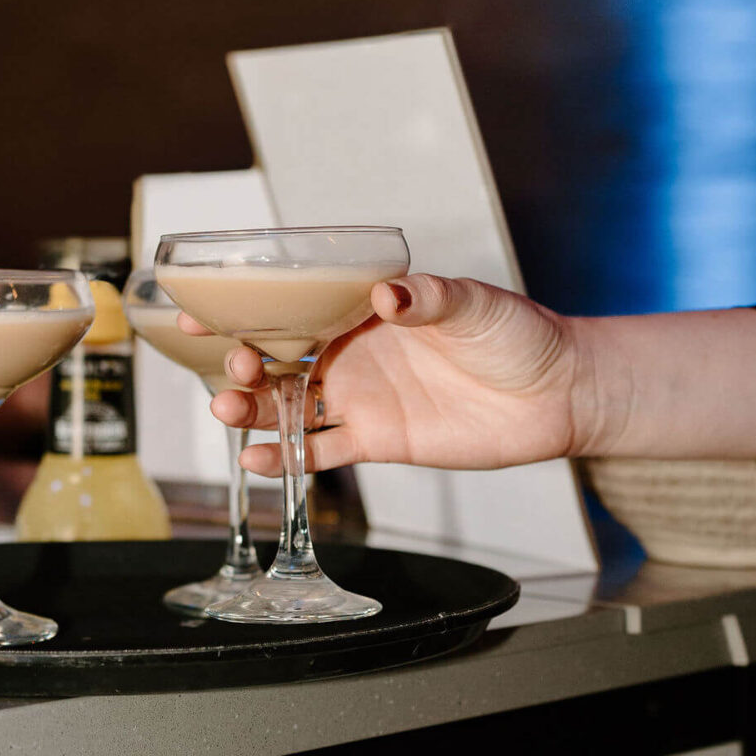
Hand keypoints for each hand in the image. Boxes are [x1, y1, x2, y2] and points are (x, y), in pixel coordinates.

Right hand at [196, 276, 583, 474]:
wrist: (556, 392)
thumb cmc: (518, 334)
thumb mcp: (475, 304)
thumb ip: (428, 299)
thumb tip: (389, 295)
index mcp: (365, 309)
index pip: (294, 303)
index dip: (246, 306)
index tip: (199, 308)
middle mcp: (353, 351)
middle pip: (279, 356)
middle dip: (242, 359)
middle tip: (231, 362)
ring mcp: (361, 396)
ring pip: (289, 404)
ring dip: (253, 408)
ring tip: (226, 409)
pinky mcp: (377, 439)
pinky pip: (320, 450)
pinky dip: (286, 457)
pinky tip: (255, 460)